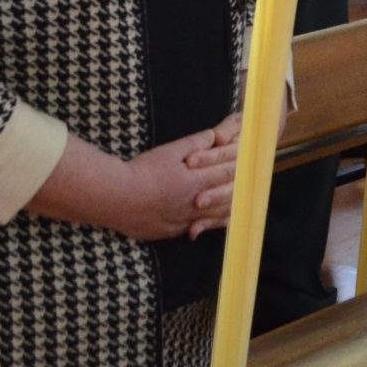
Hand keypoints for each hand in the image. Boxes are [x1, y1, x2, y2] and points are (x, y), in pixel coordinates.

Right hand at [115, 127, 240, 240]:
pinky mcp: (168, 230)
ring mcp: (182, 220)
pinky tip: (207, 226)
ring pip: (212, 217)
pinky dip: (205, 227)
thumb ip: (194, 144)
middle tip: (252, 187)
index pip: (227, 174)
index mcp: (196, 181)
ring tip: (239, 209)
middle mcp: (193, 203)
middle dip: (240, 191)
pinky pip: (192, 229)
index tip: (250, 164)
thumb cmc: (141, 172)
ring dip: (227, 212)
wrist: (115, 198)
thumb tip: (213, 135)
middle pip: (225, 198)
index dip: (240, 168)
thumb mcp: (169, 151)